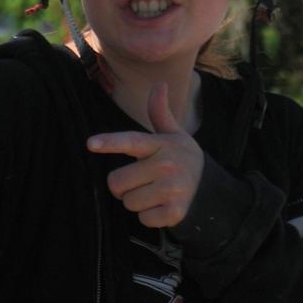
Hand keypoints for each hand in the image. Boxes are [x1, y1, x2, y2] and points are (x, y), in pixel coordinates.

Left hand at [86, 82, 204, 228]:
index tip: (91, 144)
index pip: (131, 141)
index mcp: (161, 144)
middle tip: (139, 181)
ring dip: (136, 201)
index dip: (110, 142)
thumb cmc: (182, 158)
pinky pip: (143, 219)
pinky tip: (162, 206)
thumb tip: (159, 83)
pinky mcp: (175, 213)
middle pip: (118, 181)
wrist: (211, 189)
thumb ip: (159, 111)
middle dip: (122, 185)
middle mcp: (166, 166)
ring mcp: (172, 190)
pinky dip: (149, 216)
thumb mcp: (173, 134)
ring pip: (129, 202)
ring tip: (153, 193)